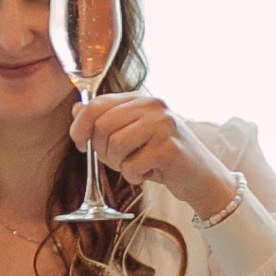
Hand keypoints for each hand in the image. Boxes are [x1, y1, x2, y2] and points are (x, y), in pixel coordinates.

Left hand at [69, 91, 235, 216]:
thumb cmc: (160, 156)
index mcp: (140, 99)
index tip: (79, 144)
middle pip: (102, 126)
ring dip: (119, 164)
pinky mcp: (169, 147)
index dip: (80, 127)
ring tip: (137, 165)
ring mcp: (163, 124)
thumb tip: (76, 110)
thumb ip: (104, 121)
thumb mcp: (129, 135)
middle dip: (102, 151)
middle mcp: (153, 105)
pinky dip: (135, 176)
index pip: (96, 105)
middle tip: (120, 160)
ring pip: (115, 145)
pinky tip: (149, 172)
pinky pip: (131, 165)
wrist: (199, 176)